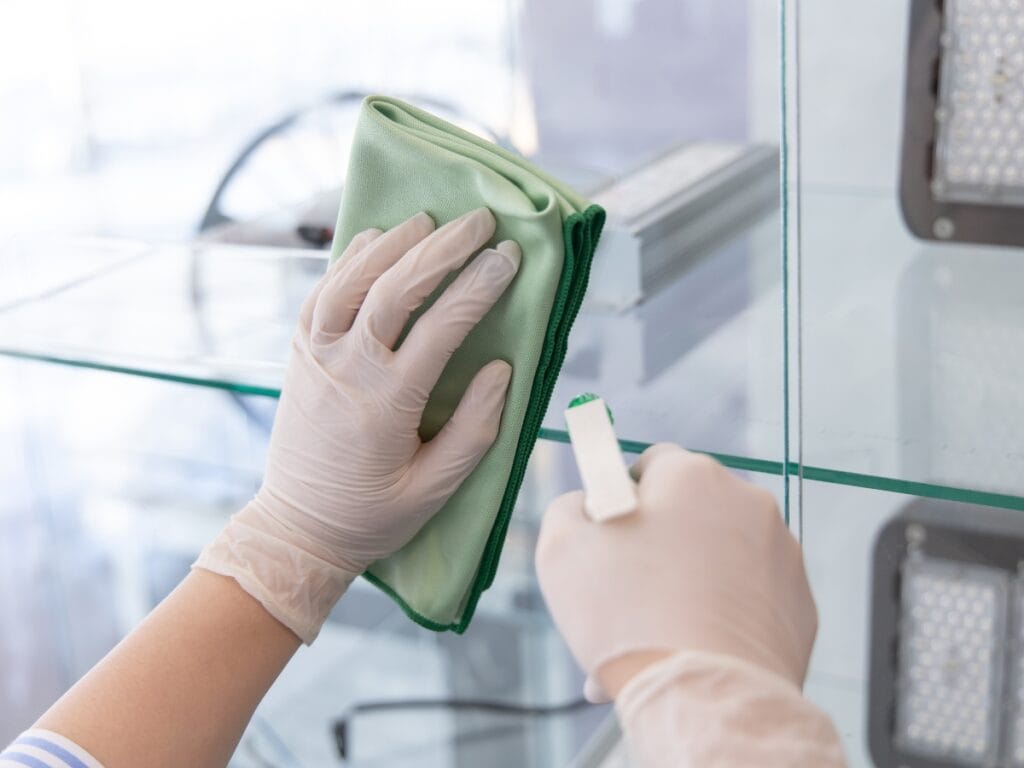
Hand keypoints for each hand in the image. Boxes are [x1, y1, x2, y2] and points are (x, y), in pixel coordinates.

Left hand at [196, 208, 520, 641]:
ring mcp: (315, 355)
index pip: (440, 327)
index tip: (509, 256)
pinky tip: (375, 239)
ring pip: (351, 280)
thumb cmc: (373, 513)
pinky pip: (322, 292)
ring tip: (431, 219)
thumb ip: (473, 430)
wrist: (296, 526)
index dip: (479, 286)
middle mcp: (345, 367)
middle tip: (479, 220)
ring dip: (392, 243)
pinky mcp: (298, 352)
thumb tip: (501, 369)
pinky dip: (348, 259)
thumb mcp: (434, 489)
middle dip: (442, 248)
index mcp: (386, 402)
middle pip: (395, 288)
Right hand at [536, 444, 817, 699]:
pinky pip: (749, 598)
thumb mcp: (562, 548)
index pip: (653, 464)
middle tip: (624, 598)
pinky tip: (689, 651)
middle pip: (689, 514)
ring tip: (651, 638)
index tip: (608, 538)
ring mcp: (781, 553)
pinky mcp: (800, 604)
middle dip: (657, 548)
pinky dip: (721, 616)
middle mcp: (746, 501)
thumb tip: (587, 505)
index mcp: (691, 475)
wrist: (703, 698)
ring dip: (685, 585)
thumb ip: (570, 508)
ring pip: (718, 560)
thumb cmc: (626, 618)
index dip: (623, 499)